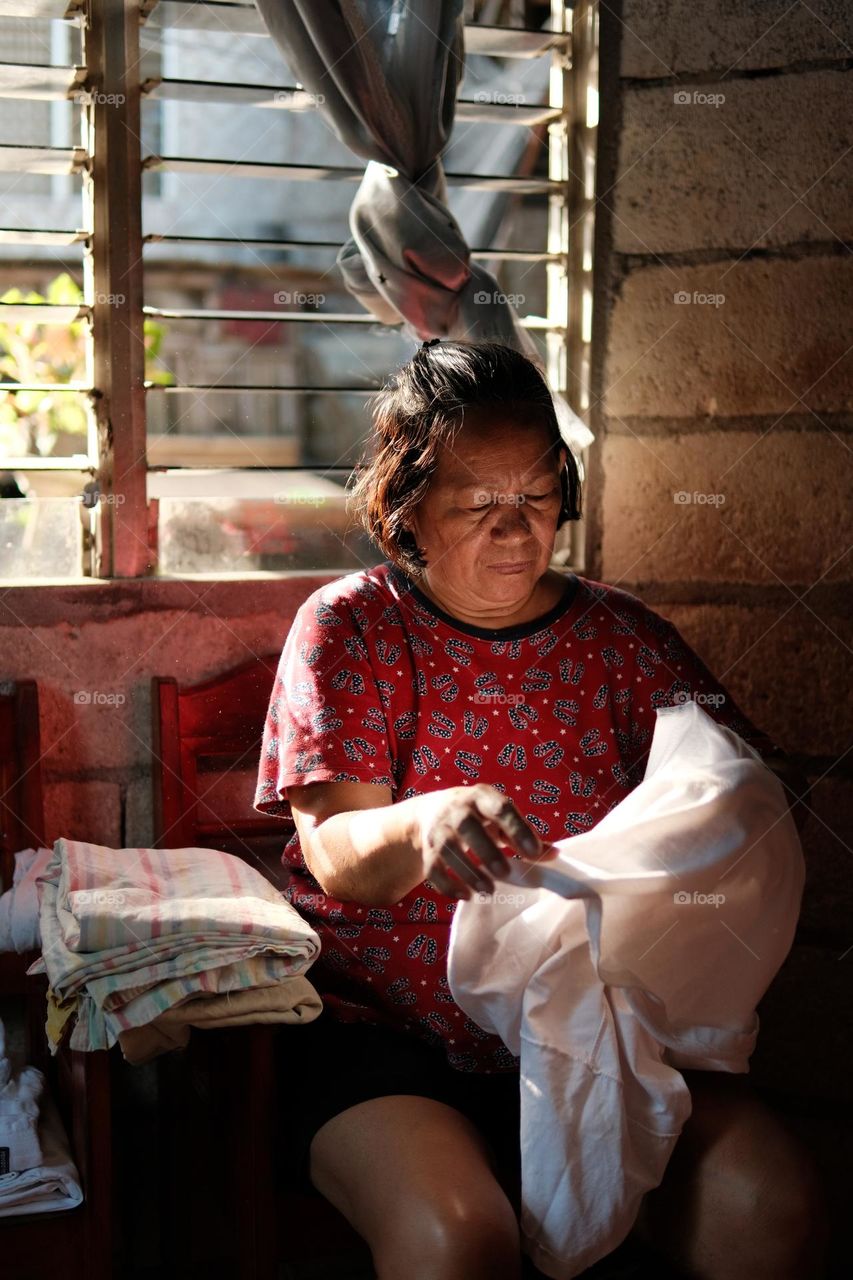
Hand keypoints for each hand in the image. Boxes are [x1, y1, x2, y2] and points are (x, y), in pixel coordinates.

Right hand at [411, 784, 557, 899]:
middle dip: (486, 851)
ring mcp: (438, 829)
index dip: (517, 829)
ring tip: (488, 891)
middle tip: (505, 872)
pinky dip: (448, 885)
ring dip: (468, 872)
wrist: (429, 813)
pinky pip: (432, 869)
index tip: (533, 852)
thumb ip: (523, 834)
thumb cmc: (476, 817)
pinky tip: (465, 895)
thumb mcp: (498, 818)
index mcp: (481, 797)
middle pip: (468, 827)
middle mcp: (456, 810)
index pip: (500, 808)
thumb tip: (555, 854)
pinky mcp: (426, 850)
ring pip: (448, 850)